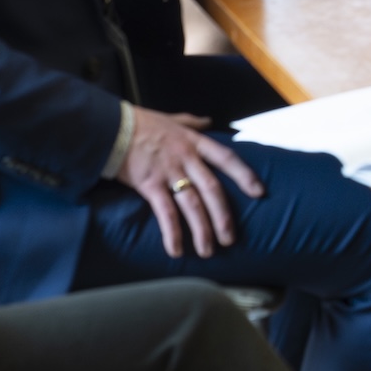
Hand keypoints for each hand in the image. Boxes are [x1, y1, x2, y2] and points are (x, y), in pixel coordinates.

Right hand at [121, 108, 263, 257]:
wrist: (111, 126)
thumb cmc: (141, 123)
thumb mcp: (172, 118)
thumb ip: (191, 122)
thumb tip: (207, 121)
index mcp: (194, 142)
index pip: (227, 159)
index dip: (244, 175)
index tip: (259, 192)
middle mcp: (186, 158)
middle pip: (212, 189)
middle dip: (224, 217)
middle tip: (230, 239)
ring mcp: (169, 172)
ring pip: (192, 205)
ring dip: (202, 230)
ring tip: (208, 251)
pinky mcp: (149, 184)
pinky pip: (165, 213)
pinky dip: (172, 233)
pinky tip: (176, 250)